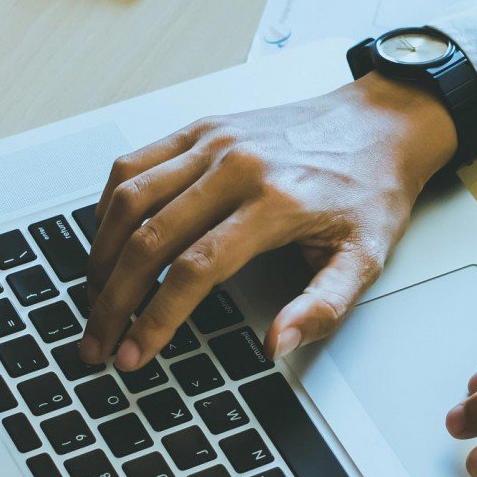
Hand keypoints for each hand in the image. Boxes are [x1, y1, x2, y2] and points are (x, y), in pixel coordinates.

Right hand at [79, 73, 456, 369]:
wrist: (382, 123)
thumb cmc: (372, 191)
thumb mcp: (366, 258)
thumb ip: (322, 306)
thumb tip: (275, 343)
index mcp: (276, 202)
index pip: (195, 268)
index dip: (156, 318)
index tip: (134, 353)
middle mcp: (236, 166)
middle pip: (150, 238)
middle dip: (113, 299)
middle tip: (97, 340)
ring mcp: (213, 141)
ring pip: (129, 198)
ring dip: (101, 255)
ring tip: (94, 299)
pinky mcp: (201, 128)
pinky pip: (134, 163)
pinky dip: (108, 205)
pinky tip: (107, 240)